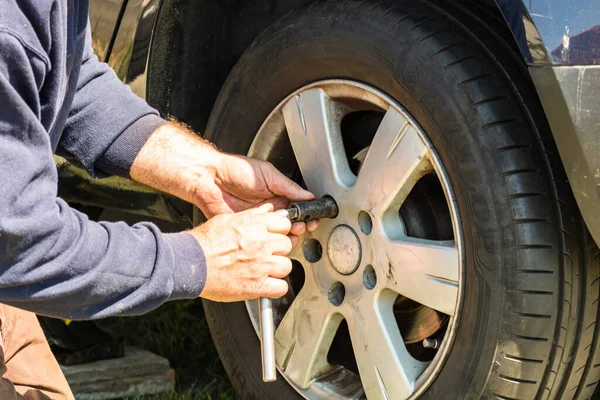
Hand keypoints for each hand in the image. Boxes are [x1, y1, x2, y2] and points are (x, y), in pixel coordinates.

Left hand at [130, 121, 318, 237]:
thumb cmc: (234, 170)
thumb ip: (287, 186)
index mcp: (278, 194)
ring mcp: (259, 220)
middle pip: (291, 224)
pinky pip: (262, 239)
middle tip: (303, 227)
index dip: (307, 214)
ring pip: (278, 234)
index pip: (298, 207)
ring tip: (291, 233)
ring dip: (287, 236)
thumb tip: (308, 195)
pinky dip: (270, 242)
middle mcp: (270, 208)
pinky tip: (275, 239)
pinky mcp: (247, 230)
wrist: (208, 179)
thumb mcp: (267, 174)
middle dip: (300, 227)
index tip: (313, 218)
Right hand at [188, 204, 292, 301]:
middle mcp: (261, 244)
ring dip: (277, 268)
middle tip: (266, 254)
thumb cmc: (204, 242)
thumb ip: (252, 215)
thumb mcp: (228, 219)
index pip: (285, 225)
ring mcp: (261, 266)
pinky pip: (281, 288)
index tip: (275, 237)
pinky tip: (266, 284)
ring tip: (264, 269)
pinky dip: (275, 288)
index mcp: (255, 226)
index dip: (280, 232)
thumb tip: (267, 210)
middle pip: (287, 245)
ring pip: (287, 266)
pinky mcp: (257, 286)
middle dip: (278, 250)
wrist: (191, 263)